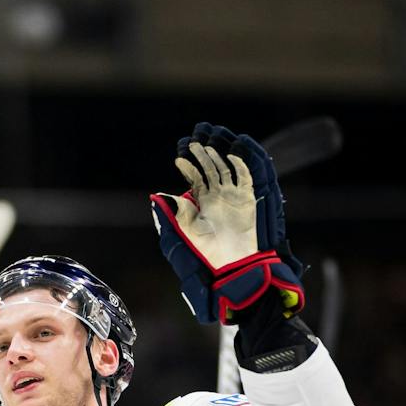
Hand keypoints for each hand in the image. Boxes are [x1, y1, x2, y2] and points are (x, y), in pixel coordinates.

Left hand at [150, 123, 304, 324]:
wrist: (232, 266)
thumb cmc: (207, 254)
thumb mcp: (183, 233)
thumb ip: (171, 215)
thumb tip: (156, 197)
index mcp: (203, 203)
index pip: (196, 177)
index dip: (188, 165)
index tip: (179, 155)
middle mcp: (219, 197)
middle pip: (211, 167)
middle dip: (203, 152)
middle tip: (194, 138)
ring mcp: (234, 196)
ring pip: (226, 168)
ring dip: (219, 153)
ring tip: (210, 139)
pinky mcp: (249, 200)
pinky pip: (247, 177)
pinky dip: (242, 163)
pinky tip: (233, 151)